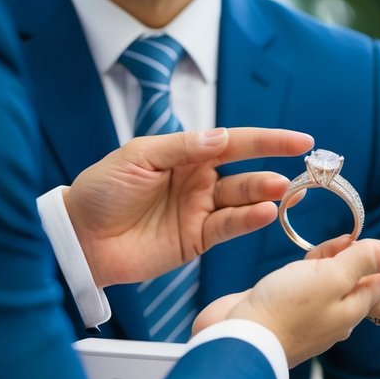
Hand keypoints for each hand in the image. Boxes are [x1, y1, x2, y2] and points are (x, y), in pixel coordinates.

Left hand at [64, 126, 312, 287]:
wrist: (78, 237)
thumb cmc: (101, 190)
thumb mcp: (138, 156)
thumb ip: (183, 147)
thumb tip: (222, 138)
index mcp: (186, 154)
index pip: (235, 142)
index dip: (268, 140)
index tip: (300, 140)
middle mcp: (198, 181)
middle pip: (246, 173)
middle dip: (274, 170)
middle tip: (301, 171)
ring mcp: (199, 211)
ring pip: (242, 201)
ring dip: (265, 196)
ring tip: (283, 191)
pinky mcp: (196, 240)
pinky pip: (228, 228)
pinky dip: (248, 221)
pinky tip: (265, 214)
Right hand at [220, 237, 379, 366]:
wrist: (238, 339)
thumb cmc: (286, 308)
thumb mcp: (332, 277)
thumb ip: (362, 262)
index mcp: (352, 312)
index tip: (370, 238)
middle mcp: (334, 317)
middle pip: (354, 280)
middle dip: (353, 256)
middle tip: (347, 240)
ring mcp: (309, 315)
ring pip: (328, 281)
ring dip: (330, 261)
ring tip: (328, 247)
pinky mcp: (285, 310)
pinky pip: (303, 286)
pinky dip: (306, 270)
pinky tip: (302, 262)